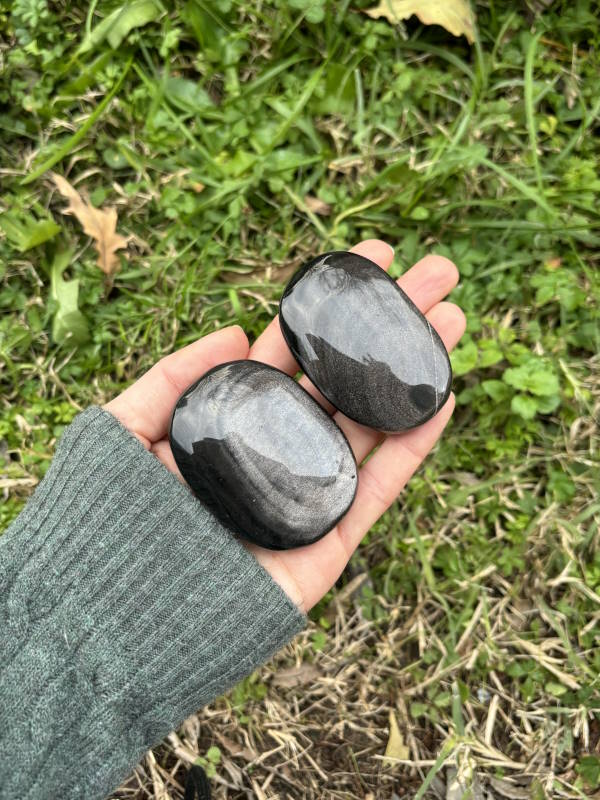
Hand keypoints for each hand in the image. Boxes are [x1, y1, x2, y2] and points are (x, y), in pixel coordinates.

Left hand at [104, 240, 464, 612]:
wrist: (118, 621)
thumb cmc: (108, 523)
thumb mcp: (120, 429)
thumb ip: (170, 377)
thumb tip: (234, 330)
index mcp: (234, 420)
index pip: (291, 352)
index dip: (329, 306)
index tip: (369, 259)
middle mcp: (277, 449)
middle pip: (343, 377)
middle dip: (388, 324)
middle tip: (435, 274)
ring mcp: (307, 491)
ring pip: (372, 421)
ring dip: (414, 370)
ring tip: (454, 318)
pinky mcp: (329, 539)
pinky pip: (379, 486)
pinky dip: (413, 444)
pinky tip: (441, 396)